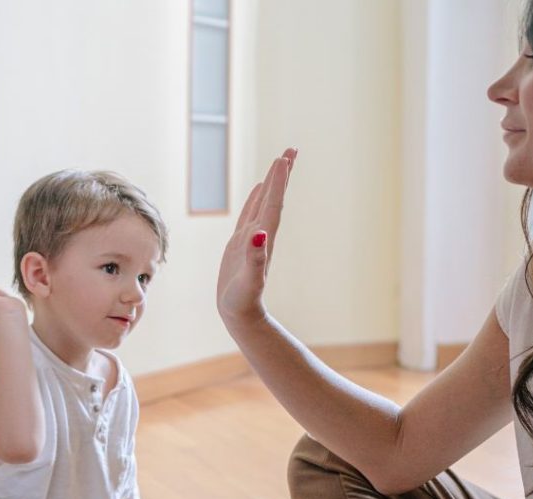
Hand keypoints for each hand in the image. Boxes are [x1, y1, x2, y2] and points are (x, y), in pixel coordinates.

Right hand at [217, 148, 296, 331]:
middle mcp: (261, 234)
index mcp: (263, 239)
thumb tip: (260, 234)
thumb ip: (255, 259)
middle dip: (282, 174)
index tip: (284, 158)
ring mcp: (251, 237)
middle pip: (274, 198)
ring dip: (273, 183)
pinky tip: (259, 189)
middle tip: (292, 149)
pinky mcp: (241, 243)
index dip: (278, 182)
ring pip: (264, 203)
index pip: (273, 204)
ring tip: (280, 162)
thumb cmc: (243, 301)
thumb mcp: (249, 281)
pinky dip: (256, 198)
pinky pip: (250, 213)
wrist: (241, 315)